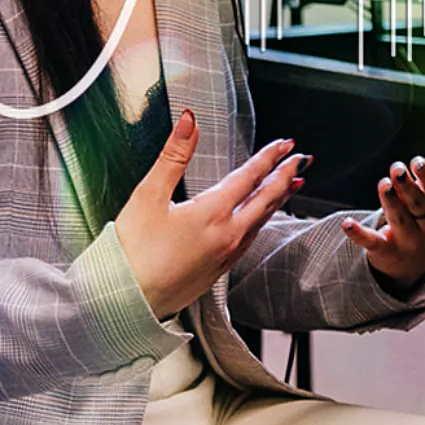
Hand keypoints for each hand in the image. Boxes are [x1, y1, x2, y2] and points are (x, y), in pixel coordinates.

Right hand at [115, 109, 308, 320]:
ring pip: (262, 221)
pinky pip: (251, 240)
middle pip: (267, 199)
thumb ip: (173, 156)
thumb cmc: (130, 252)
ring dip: (279, 199)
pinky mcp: (219, 272)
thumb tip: (190, 121)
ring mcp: (226, 256)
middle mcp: (227, 235)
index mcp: (212, 213)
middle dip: (286, 176)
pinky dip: (263, 222)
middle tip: (302, 160)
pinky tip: (261, 220)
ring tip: (292, 185)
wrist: (123, 303)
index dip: (269, 157)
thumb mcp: (148, 196)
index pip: (249, 177)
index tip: (286, 144)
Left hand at [340, 121, 424, 290]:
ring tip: (383, 185)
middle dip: (408, 187)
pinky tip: (347, 224)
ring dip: (391, 202)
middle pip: (419, 204)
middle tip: (397, 169)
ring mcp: (407, 238)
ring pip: (399, 219)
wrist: (414, 263)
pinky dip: (359, 234)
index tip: (417, 162)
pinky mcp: (384, 250)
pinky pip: (372, 242)